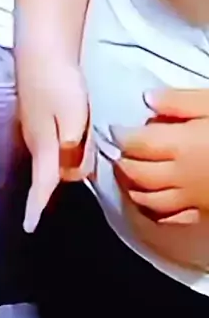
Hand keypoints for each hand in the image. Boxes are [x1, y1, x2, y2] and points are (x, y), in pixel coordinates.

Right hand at [20, 65, 90, 231]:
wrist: (42, 48)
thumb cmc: (57, 82)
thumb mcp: (72, 119)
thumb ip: (74, 149)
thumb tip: (74, 171)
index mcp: (43, 147)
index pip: (40, 185)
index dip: (35, 207)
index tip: (29, 227)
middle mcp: (36, 142)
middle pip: (54, 173)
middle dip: (70, 173)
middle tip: (93, 157)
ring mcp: (34, 128)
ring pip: (57, 156)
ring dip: (72, 154)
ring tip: (87, 132)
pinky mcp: (39, 116)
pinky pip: (56, 141)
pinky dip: (68, 140)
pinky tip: (78, 123)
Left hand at [113, 88, 208, 223]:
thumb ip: (183, 101)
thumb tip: (148, 99)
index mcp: (182, 145)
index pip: (136, 144)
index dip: (122, 136)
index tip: (117, 129)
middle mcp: (179, 176)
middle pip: (136, 173)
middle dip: (123, 162)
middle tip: (120, 152)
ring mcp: (192, 201)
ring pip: (148, 200)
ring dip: (132, 188)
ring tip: (129, 175)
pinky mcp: (206, 215)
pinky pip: (170, 218)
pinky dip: (153, 211)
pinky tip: (152, 203)